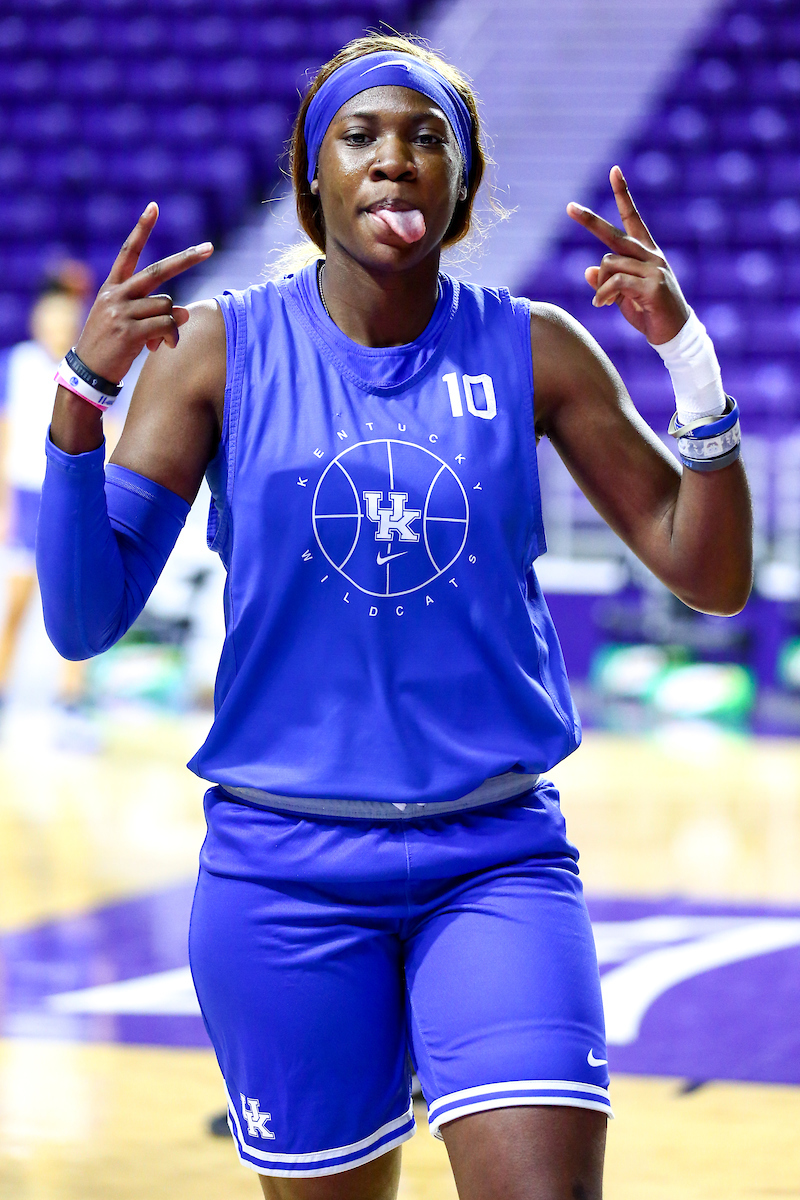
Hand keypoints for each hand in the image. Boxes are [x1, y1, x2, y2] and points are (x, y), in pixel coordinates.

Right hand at [75, 203, 213, 380]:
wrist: (87, 373)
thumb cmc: (110, 347)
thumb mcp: (128, 323)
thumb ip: (154, 313)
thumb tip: (184, 313)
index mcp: (112, 288)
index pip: (129, 252)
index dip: (141, 229)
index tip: (154, 207)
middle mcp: (116, 295)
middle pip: (158, 270)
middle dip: (187, 259)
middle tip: (210, 248)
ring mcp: (121, 312)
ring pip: (167, 306)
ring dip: (172, 325)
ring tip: (162, 342)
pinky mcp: (129, 332)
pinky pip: (165, 325)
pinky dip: (170, 336)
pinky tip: (162, 348)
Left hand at [566, 166, 689, 345]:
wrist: (674, 335)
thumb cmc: (649, 315)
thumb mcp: (623, 297)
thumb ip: (607, 282)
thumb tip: (587, 270)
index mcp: (646, 253)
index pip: (633, 218)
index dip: (623, 194)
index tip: (614, 170)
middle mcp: (652, 256)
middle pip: (615, 234)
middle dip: (590, 220)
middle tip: (569, 207)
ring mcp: (654, 269)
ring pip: (609, 263)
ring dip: (599, 286)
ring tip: (602, 302)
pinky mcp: (653, 285)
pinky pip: (615, 281)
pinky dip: (603, 294)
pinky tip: (602, 305)